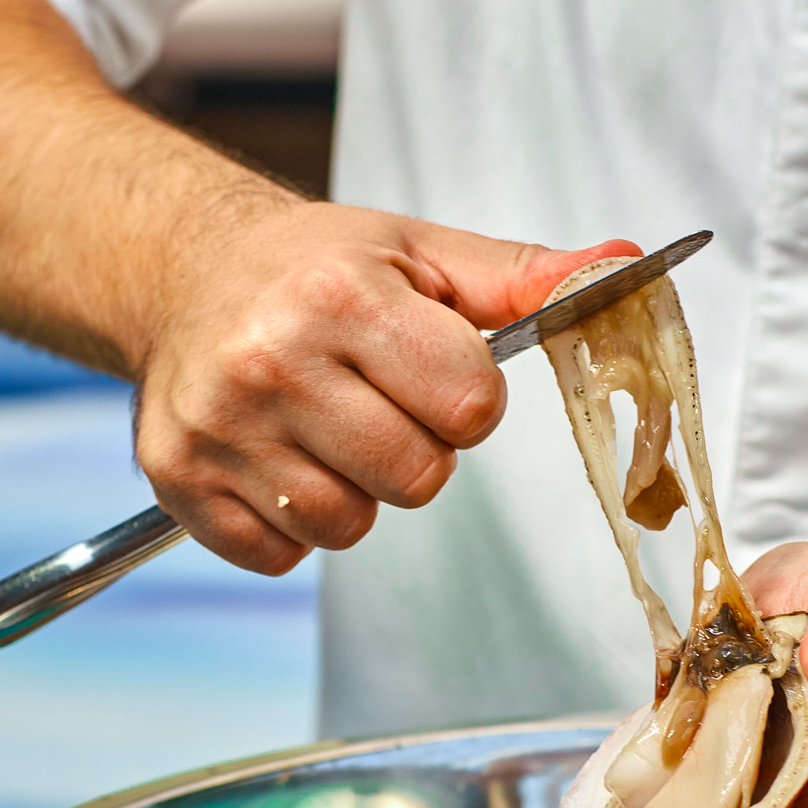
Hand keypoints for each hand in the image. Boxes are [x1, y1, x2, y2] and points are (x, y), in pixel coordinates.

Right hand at [135, 202, 636, 573]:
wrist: (184, 271)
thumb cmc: (315, 269)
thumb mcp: (421, 253)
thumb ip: (523, 277)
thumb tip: (628, 265)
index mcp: (340, 297)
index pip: (471, 406)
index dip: (468, 398)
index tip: (431, 368)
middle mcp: (270, 361)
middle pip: (417, 478)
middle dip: (417, 449)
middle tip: (377, 401)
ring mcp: (217, 428)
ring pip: (348, 526)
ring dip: (355, 491)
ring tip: (326, 428)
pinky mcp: (179, 481)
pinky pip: (280, 554)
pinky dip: (291, 524)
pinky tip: (278, 459)